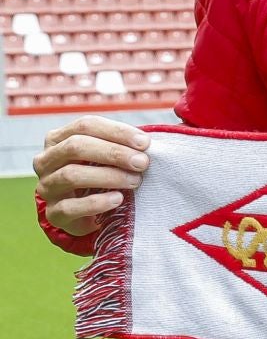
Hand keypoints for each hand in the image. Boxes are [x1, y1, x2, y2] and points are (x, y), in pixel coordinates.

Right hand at [34, 116, 150, 237]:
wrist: (90, 212)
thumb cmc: (103, 174)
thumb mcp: (109, 155)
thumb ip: (122, 144)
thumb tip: (147, 142)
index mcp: (58, 139)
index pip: (85, 125)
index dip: (117, 131)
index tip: (145, 143)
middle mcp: (46, 160)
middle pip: (76, 146)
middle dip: (114, 153)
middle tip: (142, 163)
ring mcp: (47, 187)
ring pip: (71, 175)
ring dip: (109, 177)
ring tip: (135, 181)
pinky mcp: (53, 213)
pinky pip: (70, 207)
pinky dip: (96, 203)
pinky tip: (118, 199)